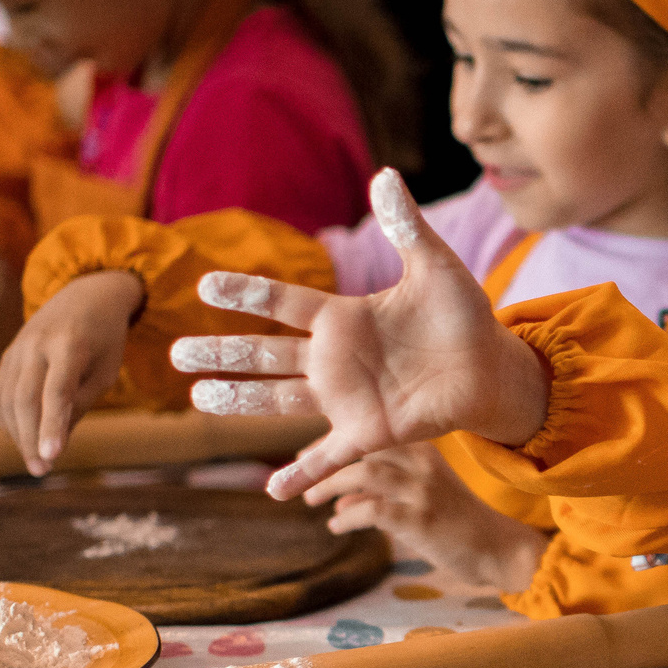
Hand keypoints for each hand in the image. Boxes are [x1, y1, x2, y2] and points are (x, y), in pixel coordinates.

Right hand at [0, 270, 143, 474]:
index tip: (52, 456)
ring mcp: (15, 349)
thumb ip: (81, 404)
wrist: (84, 295)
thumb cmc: (104, 339)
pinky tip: (22, 436)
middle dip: (30, 439)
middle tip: (42, 469)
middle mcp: (36, 344)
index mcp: (69, 344)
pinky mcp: (5, 356)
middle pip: (25, 399)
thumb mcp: (105, 371)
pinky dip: (7, 420)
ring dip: (17, 435)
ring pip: (6, 399)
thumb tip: (54, 441)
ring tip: (36, 460)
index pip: (57, 391)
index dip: (52, 425)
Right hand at [176, 168, 549, 501]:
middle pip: (264, 354)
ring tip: (196, 400)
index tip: (205, 283)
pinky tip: (272, 492)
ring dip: (238, 400)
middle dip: (220, 352)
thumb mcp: (435, 267)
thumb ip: (405, 226)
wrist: (492, 368)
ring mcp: (346, 398)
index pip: (283, 302)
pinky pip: (328, 456)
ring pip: (278, 398)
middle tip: (175, 352)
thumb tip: (385, 175)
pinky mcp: (368, 432)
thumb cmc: (464, 317)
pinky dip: (303, 474)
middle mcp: (334, 358)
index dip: (246, 293)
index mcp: (344, 317)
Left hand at [300, 441, 547, 592]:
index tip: (310, 455)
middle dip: (325, 462)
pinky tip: (337, 526)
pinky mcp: (419, 519)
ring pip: (362, 474)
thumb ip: (383, 494)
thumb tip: (338, 502)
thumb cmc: (460, 524)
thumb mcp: (423, 497)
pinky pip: (370, 511)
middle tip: (303, 478)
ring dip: (330, 487)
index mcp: (424, 451)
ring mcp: (421, 490)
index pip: (371, 435)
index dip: (335, 443)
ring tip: (312, 501)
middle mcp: (423, 463)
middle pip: (361, 449)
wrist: (499, 549)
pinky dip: (347, 518)